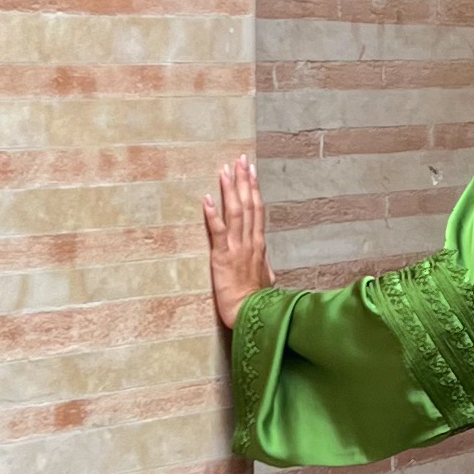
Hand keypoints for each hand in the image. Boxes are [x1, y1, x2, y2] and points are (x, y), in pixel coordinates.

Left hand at [202, 155, 271, 330]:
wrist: (253, 314)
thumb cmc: (259, 301)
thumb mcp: (266, 279)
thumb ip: (265, 265)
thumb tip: (265, 258)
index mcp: (259, 245)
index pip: (258, 210)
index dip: (254, 189)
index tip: (251, 171)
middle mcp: (250, 242)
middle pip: (248, 204)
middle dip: (244, 180)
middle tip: (240, 159)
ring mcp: (237, 248)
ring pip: (235, 212)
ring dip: (230, 190)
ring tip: (225, 170)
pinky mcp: (222, 257)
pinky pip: (218, 232)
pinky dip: (212, 214)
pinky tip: (207, 198)